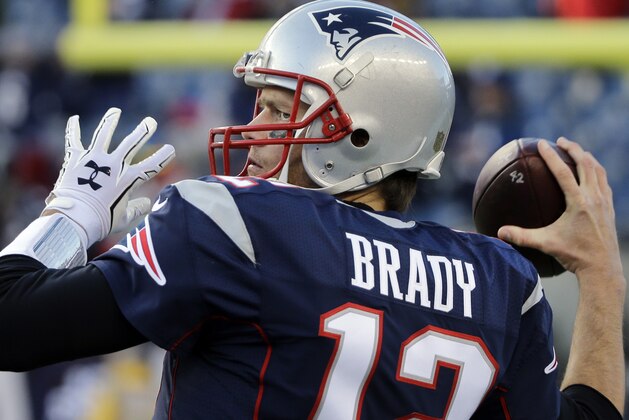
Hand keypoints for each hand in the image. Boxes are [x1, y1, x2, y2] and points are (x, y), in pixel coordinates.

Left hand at [43, 107, 174, 246]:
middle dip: (143, 131)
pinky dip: (73, 129)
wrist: (75, 218)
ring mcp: (93, 159)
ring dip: (111, 121)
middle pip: (131, 143)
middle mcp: (113, 165)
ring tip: (115, 111)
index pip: (152, 165)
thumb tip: (147, 204)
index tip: (171, 148)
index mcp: (128, 179)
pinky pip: (74, 140)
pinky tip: (75, 119)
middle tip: (150, 121)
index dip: (163, 156)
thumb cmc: (101, 221)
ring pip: (104, 134)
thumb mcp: (124, 218)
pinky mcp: (75, 159)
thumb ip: (137, 208)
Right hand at [497, 137, 622, 278]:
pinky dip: (596, 171)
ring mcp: (605, 202)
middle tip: (560, 141)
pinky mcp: (610, 208)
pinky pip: (604, 182)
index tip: (542, 143)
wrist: (603, 268)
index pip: (563, 172)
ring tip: (576, 151)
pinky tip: (589, 174)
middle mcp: (593, 198)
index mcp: (578, 202)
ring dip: (587, 157)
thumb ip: (522, 236)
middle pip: (585, 163)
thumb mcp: (545, 244)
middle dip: (573, 148)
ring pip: (598, 170)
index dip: (551, 155)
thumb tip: (499, 232)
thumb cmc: (574, 255)